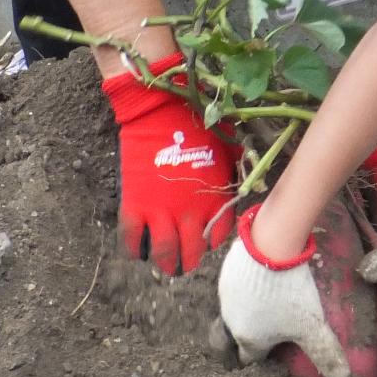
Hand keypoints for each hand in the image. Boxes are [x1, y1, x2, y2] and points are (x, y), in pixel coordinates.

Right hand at [103, 52, 240, 274]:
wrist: (161, 111)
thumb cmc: (198, 125)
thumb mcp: (226, 153)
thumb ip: (231, 175)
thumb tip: (244, 183)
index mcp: (215, 200)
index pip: (218, 235)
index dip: (211, 241)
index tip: (205, 238)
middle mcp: (190, 212)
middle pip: (192, 252)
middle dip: (188, 261)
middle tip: (184, 263)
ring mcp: (161, 211)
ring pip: (164, 253)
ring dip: (165, 263)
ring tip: (164, 265)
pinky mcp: (135, 204)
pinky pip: (133, 238)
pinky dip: (134, 249)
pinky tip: (137, 251)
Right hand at [217, 209, 351, 376]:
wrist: (270, 246)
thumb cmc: (290, 293)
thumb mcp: (313, 326)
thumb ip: (325, 353)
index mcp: (249, 339)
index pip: (251, 359)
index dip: (264, 358)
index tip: (276, 351)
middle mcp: (232, 321)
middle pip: (241, 335)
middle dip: (255, 335)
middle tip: (276, 326)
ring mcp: (226, 296)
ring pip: (236, 311)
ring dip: (250, 310)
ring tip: (272, 300)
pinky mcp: (226, 273)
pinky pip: (235, 288)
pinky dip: (247, 288)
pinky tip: (264, 279)